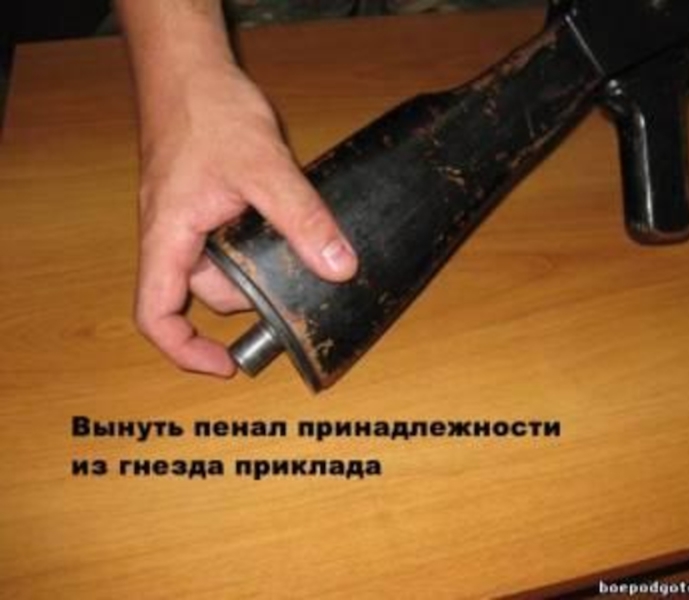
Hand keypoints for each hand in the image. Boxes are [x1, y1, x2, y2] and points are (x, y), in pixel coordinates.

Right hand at [135, 61, 357, 375]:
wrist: (191, 68)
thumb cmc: (208, 110)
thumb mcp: (265, 169)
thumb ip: (302, 219)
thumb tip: (339, 267)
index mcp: (168, 237)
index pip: (155, 314)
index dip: (185, 350)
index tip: (225, 365)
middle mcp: (172, 235)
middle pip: (203, 292)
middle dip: (250, 295)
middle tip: (297, 282)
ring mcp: (188, 218)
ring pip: (222, 264)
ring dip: (260, 264)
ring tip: (301, 245)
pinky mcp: (206, 202)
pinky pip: (231, 238)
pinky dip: (259, 242)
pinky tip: (291, 225)